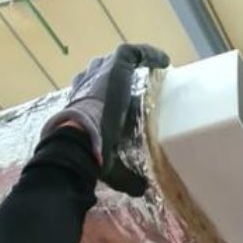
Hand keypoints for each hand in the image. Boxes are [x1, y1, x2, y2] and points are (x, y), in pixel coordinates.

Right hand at [42, 43, 169, 195]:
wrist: (79, 138)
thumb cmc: (89, 154)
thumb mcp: (109, 166)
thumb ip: (126, 177)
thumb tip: (141, 190)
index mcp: (79, 108)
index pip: (86, 95)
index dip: (99, 95)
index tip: (115, 102)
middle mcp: (85, 87)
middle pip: (96, 72)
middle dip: (111, 75)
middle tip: (130, 84)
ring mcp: (99, 75)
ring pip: (113, 61)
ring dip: (129, 64)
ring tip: (148, 71)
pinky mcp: (115, 68)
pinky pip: (132, 52)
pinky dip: (148, 54)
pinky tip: (163, 60)